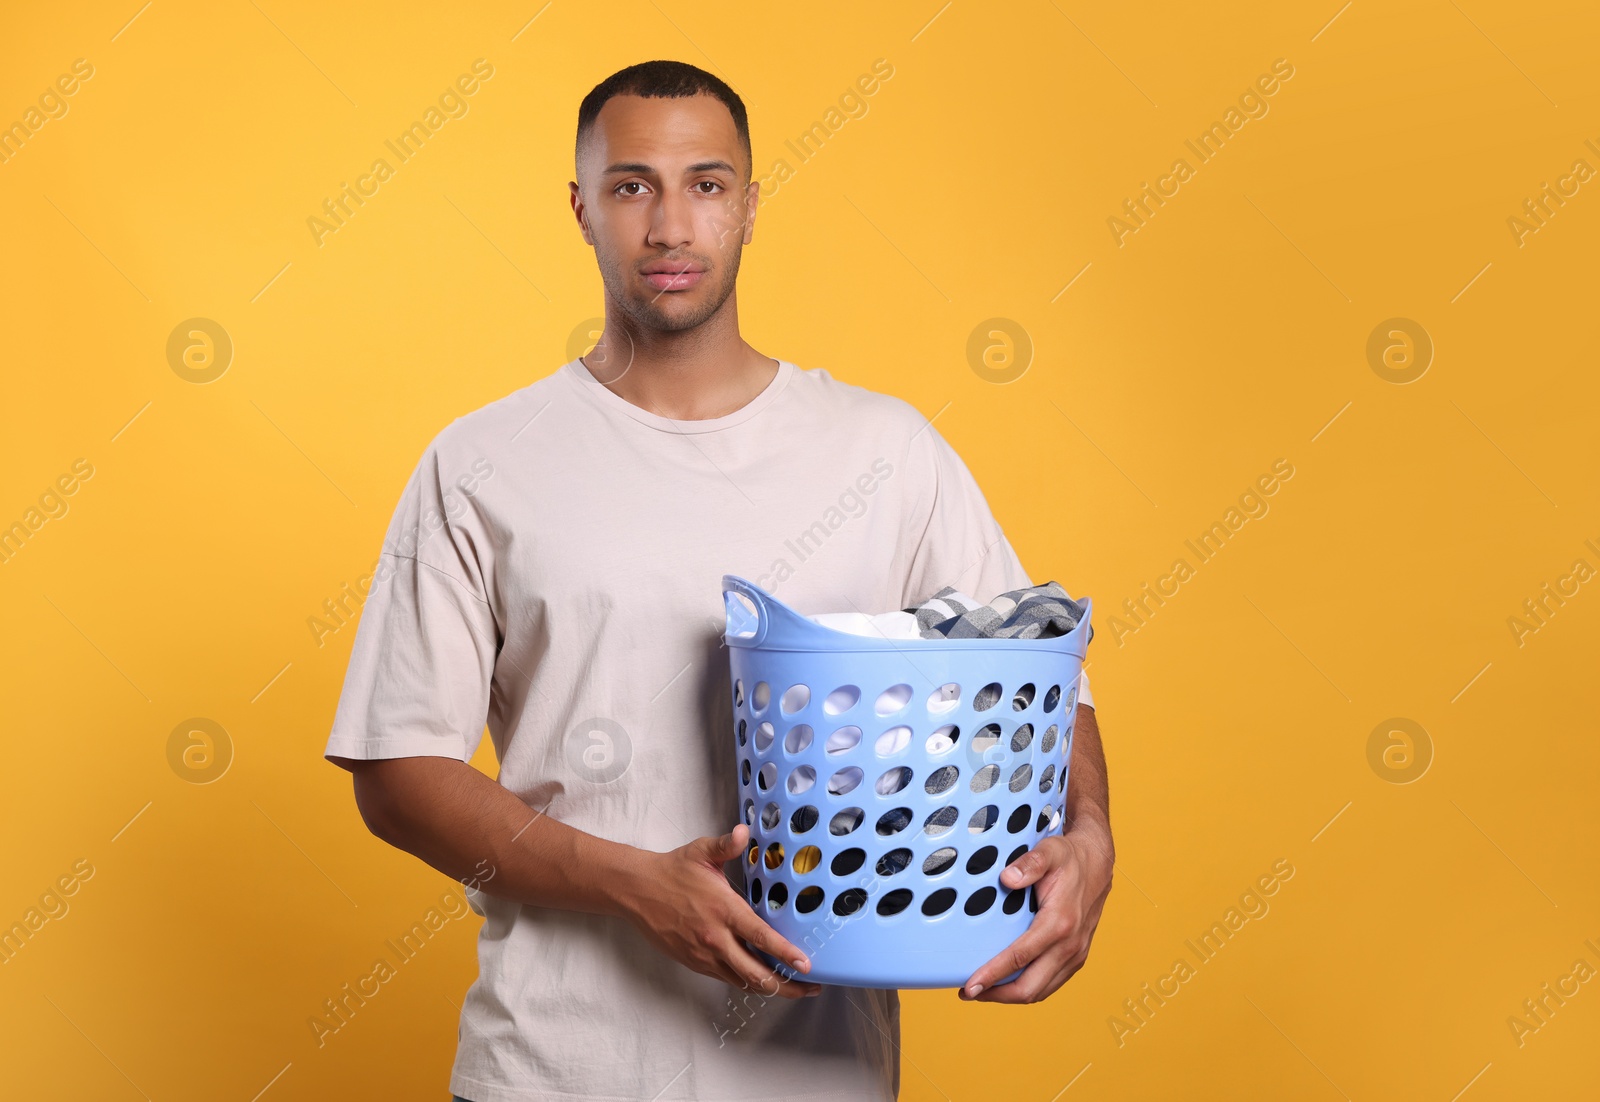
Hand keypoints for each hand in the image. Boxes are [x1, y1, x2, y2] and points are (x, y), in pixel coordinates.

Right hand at [621, 822, 822, 998]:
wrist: (637, 890)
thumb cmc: (672, 870)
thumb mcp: (702, 852)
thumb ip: (727, 845)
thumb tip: (744, 832)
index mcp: (724, 910)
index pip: (761, 937)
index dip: (786, 954)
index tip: (806, 965)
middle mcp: (716, 938)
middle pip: (757, 975)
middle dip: (787, 986)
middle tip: (810, 986)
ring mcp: (704, 955)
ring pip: (742, 982)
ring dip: (768, 988)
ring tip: (791, 987)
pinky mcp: (694, 963)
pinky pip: (726, 978)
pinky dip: (746, 981)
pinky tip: (760, 978)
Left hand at [958, 820, 1113, 1002]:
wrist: (1097, 864)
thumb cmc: (1070, 859)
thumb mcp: (1049, 851)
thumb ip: (1029, 863)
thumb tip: (1007, 878)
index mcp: (1060, 923)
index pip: (1020, 957)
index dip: (992, 974)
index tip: (970, 985)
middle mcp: (1070, 945)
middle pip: (1030, 987)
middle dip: (997, 995)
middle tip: (968, 992)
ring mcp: (1075, 955)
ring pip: (1040, 991)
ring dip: (1010, 996)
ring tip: (983, 991)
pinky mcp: (1076, 958)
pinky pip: (1049, 984)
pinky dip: (1027, 988)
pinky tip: (1007, 982)